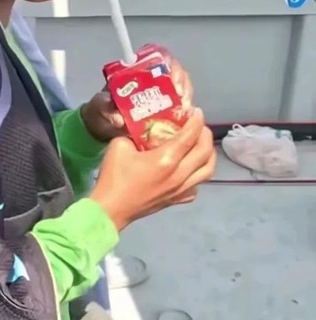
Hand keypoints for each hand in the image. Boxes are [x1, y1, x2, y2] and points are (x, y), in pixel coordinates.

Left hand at [80, 45, 194, 142]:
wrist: (103, 127)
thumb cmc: (102, 110)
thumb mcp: (100, 106)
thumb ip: (106, 108)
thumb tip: (118, 119)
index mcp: (137, 69)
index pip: (157, 55)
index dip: (167, 60)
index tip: (169, 73)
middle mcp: (153, 78)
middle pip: (174, 69)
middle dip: (180, 79)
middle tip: (180, 94)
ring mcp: (163, 93)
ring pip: (182, 86)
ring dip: (187, 93)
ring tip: (184, 106)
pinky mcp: (169, 110)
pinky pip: (183, 105)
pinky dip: (187, 109)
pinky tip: (186, 116)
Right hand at [90, 108, 215, 230]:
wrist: (110, 209)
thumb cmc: (114, 177)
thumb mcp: (119, 145)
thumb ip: (133, 133)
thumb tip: (141, 129)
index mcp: (166, 159)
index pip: (190, 136)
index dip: (196, 121)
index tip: (196, 111)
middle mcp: (179, 175)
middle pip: (205, 152)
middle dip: (205, 134)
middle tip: (198, 125)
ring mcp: (181, 190)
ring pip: (207, 170)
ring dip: (208, 154)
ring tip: (200, 144)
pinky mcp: (177, 200)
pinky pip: (197, 185)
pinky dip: (198, 173)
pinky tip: (189, 168)